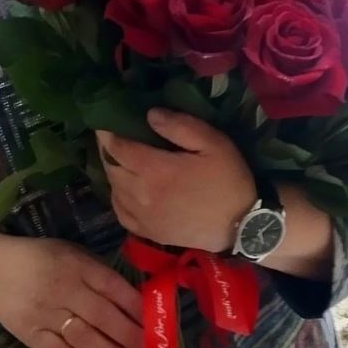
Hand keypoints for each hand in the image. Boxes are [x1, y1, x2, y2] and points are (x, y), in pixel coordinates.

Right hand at [0, 235, 143, 347]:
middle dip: (131, 336)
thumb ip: (96, 272)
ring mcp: (47, 314)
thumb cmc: (40, 258)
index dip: (135, 306)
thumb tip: (131, 296)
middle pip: (103, 316)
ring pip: (86, 339)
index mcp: (76, 264)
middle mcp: (64, 288)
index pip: (112, 286)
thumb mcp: (70, 252)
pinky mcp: (32, 335)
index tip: (155, 322)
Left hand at [96, 108, 256, 252]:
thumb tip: (149, 114)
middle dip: (107, 148)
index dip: (107, 132)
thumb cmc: (228, 179)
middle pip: (110, 167)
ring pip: (113, 188)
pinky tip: (126, 186)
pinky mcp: (148, 233)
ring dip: (112, 170)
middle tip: (112, 134)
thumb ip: (179, 125)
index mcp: (154, 170)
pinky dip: (117, 195)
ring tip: (120, 156)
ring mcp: (142, 217)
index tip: (105, 119)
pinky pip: (120, 211)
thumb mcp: (212, 143)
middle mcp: (140, 195)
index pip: (116, 147)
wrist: (242, 227)